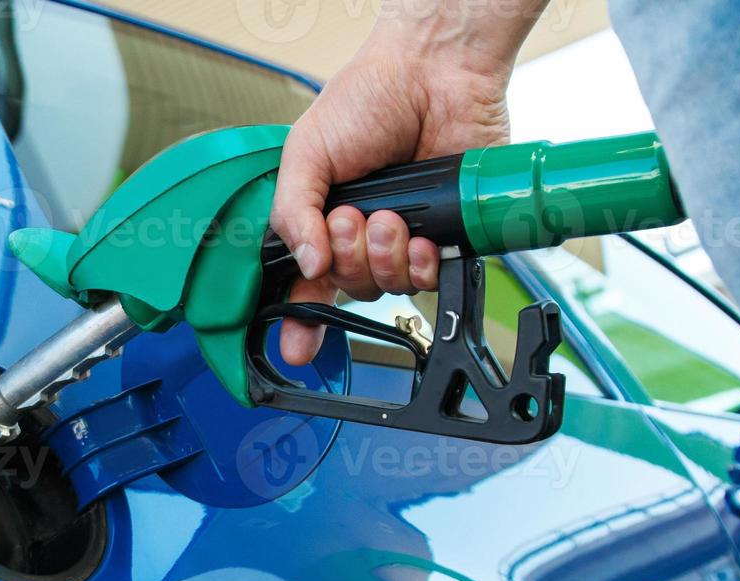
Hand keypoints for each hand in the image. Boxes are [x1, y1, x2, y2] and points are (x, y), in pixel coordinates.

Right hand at [271, 30, 515, 364]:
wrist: (434, 73)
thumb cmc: (367, 98)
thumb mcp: (305, 153)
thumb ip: (292, 213)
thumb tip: (305, 265)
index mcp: (321, 221)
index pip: (305, 284)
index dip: (299, 322)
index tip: (295, 348)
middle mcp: (362, 236)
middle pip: (348, 290)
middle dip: (349, 261)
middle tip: (352, 219)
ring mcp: (405, 238)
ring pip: (389, 288)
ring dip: (385, 257)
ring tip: (389, 217)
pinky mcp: (447, 236)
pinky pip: (431, 279)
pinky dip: (423, 263)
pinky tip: (423, 236)